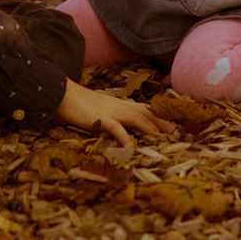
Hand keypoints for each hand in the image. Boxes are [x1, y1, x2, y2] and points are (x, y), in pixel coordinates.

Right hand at [54, 79, 175, 144]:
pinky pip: (114, 127)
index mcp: (120, 105)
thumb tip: (122, 128)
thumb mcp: (100, 110)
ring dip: (152, 128)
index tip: (175, 127)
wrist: (61, 93)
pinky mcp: (99, 118)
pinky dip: (124, 137)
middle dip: (164, 123)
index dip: (162, 117)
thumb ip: (113, 117)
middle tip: (178, 136)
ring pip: (137, 117)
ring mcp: (110, 111)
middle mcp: (119, 106)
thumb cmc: (79, 104)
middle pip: (148, 112)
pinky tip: (130, 147)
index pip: (146, 109)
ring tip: (164, 141)